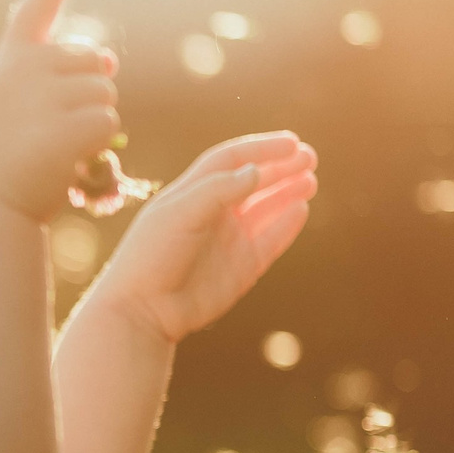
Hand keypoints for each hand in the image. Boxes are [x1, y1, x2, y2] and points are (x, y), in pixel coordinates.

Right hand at [0, 0, 123, 220]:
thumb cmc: (6, 161)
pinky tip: (70, 160)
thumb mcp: (17, 108)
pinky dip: (100, 144)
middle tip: (55, 130)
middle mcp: (22, 68)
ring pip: (106, 90)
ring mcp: (41, 97)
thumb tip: (110, 57)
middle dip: (90, 91)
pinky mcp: (63, 126)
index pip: (40, 2)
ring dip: (96, 120)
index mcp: (9, 59)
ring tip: (58, 148)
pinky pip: (108, 120)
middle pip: (95, 59)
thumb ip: (55, 76)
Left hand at [89, 132, 317, 343]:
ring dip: (289, 192)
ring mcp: (229, 240)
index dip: (261, 148)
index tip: (291, 142)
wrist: (142, 310)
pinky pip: (271, 240)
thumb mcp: (179, 214)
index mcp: (193, 193)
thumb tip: (257, 171)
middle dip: (282, 167)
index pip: (232, 160)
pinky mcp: (243, 267)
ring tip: (310, 180)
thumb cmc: (151, 256)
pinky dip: (287, 224)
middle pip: (254, 181)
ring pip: (267, 208)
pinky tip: (301, 208)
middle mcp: (213, 213)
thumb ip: (217, 191)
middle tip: (310, 157)